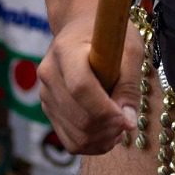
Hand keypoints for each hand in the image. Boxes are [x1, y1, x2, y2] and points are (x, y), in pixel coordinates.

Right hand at [37, 13, 142, 155]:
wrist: (80, 30)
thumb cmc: (108, 36)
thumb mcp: (129, 49)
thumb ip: (129, 84)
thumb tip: (128, 121)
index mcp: (66, 50)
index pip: (80, 88)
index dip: (105, 110)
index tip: (127, 119)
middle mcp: (48, 72)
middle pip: (79, 117)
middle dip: (108, 128)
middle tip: (128, 123)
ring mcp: (45, 93)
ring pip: (75, 135)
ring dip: (103, 139)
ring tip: (120, 128)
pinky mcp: (48, 108)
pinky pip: (69, 141)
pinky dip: (92, 144)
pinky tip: (108, 134)